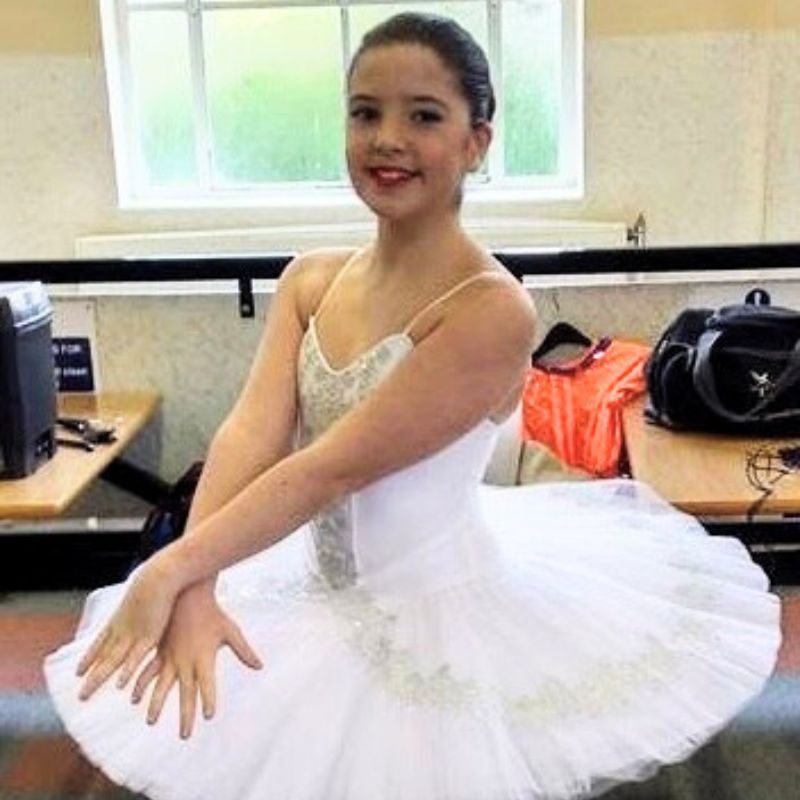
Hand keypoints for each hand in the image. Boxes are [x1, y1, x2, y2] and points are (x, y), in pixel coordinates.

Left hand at [76, 556, 181, 700]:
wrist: (162, 574)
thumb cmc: (158, 579)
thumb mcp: (145, 592)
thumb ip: (143, 603)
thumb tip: (143, 601)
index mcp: (120, 618)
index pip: (100, 641)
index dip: (89, 657)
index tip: (79, 671)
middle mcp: (122, 628)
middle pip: (102, 657)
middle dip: (90, 676)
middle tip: (80, 696)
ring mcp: (133, 633)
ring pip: (112, 661)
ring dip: (97, 679)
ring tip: (84, 696)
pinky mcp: (149, 636)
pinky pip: (135, 658)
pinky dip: (126, 671)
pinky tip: (119, 685)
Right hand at [130, 582, 262, 738]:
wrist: (188, 595)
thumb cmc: (213, 614)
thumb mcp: (231, 631)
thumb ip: (244, 651)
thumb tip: (260, 666)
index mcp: (204, 657)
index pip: (208, 684)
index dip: (208, 699)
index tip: (208, 715)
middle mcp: (186, 661)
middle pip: (187, 693)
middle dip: (186, 715)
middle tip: (185, 736)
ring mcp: (170, 657)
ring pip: (162, 685)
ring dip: (157, 704)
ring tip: (152, 722)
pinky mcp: (159, 652)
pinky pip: (148, 671)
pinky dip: (141, 685)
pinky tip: (134, 699)